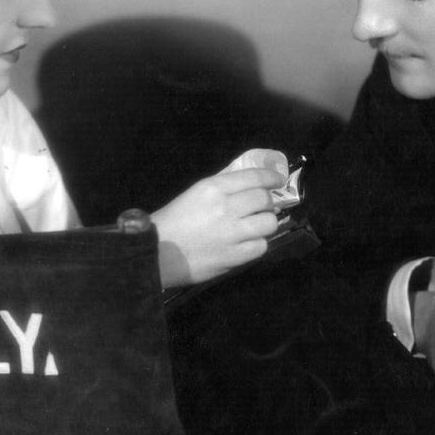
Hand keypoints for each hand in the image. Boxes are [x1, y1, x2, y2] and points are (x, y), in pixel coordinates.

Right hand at [152, 165, 283, 286]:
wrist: (157, 252)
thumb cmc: (173, 221)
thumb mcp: (195, 193)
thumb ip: (223, 188)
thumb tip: (252, 184)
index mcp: (213, 188)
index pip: (254, 177)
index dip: (271, 178)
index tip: (278, 180)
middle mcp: (226, 207)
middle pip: (264, 199)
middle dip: (267, 202)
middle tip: (262, 207)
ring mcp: (232, 233)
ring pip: (269, 223)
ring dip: (265, 223)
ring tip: (254, 226)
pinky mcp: (234, 256)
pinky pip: (261, 246)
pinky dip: (257, 244)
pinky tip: (246, 243)